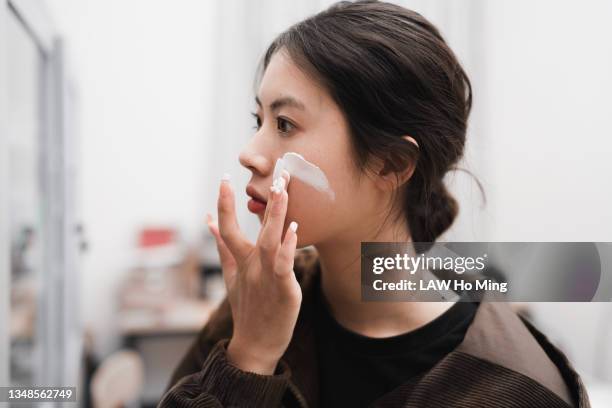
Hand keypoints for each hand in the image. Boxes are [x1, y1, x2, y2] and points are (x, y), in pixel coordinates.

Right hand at [206, 171, 300, 374]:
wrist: (255, 345)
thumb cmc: (247, 307)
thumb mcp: (230, 274)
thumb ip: (222, 246)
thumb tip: (209, 221)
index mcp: (240, 259)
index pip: (228, 226)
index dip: (224, 203)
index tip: (224, 178)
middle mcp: (251, 265)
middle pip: (256, 228)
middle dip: (266, 200)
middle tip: (275, 173)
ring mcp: (266, 276)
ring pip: (271, 241)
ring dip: (277, 215)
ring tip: (283, 190)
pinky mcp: (282, 289)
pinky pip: (284, 265)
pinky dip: (288, 247)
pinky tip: (294, 229)